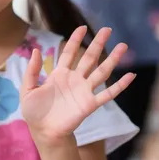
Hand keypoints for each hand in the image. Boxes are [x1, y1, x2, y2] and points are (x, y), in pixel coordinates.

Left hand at [21, 26, 134, 145]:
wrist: (43, 132)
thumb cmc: (34, 112)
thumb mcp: (27, 89)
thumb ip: (32, 71)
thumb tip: (36, 50)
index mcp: (59, 75)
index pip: (69, 53)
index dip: (75, 40)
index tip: (82, 27)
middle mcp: (74, 80)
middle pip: (89, 58)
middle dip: (98, 43)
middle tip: (108, 29)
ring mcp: (84, 91)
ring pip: (101, 71)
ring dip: (113, 59)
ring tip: (123, 46)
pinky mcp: (90, 104)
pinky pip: (108, 93)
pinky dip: (120, 85)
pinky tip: (130, 75)